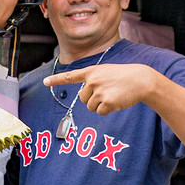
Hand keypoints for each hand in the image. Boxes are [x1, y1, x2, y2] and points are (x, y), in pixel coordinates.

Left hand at [43, 64, 157, 115]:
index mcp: (91, 72)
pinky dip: (107, 110)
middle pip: (82, 99)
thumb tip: (84, 97)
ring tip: (113, 95)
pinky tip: (116, 101)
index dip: (56, 80)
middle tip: (107, 92)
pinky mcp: (106, 101)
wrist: (140, 79)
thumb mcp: (105, 72)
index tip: (45, 82)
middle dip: (92, 99)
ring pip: (90, 107)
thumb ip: (93, 80)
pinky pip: (100, 112)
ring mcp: (99, 91)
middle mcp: (92, 81)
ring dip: (100, 105)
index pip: (70, 76)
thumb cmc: (123, 76)